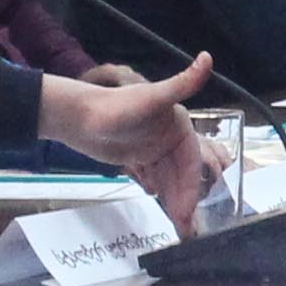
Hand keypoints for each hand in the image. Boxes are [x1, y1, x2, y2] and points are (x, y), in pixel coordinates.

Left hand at [40, 57, 214, 230]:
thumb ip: (181, 82)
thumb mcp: (151, 97)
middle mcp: (171, 137)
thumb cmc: (115, 107)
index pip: (191, 162)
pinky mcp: (139, 157)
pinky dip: (161, 193)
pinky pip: (156, 179)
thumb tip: (207, 57)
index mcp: (180, 125)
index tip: (187, 211)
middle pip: (183, 175)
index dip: (191, 187)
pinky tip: (164, 209)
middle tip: (185, 228)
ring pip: (171, 180)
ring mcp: (155, 149)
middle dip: (185, 201)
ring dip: (175, 202)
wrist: (78, 117)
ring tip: (178, 227)